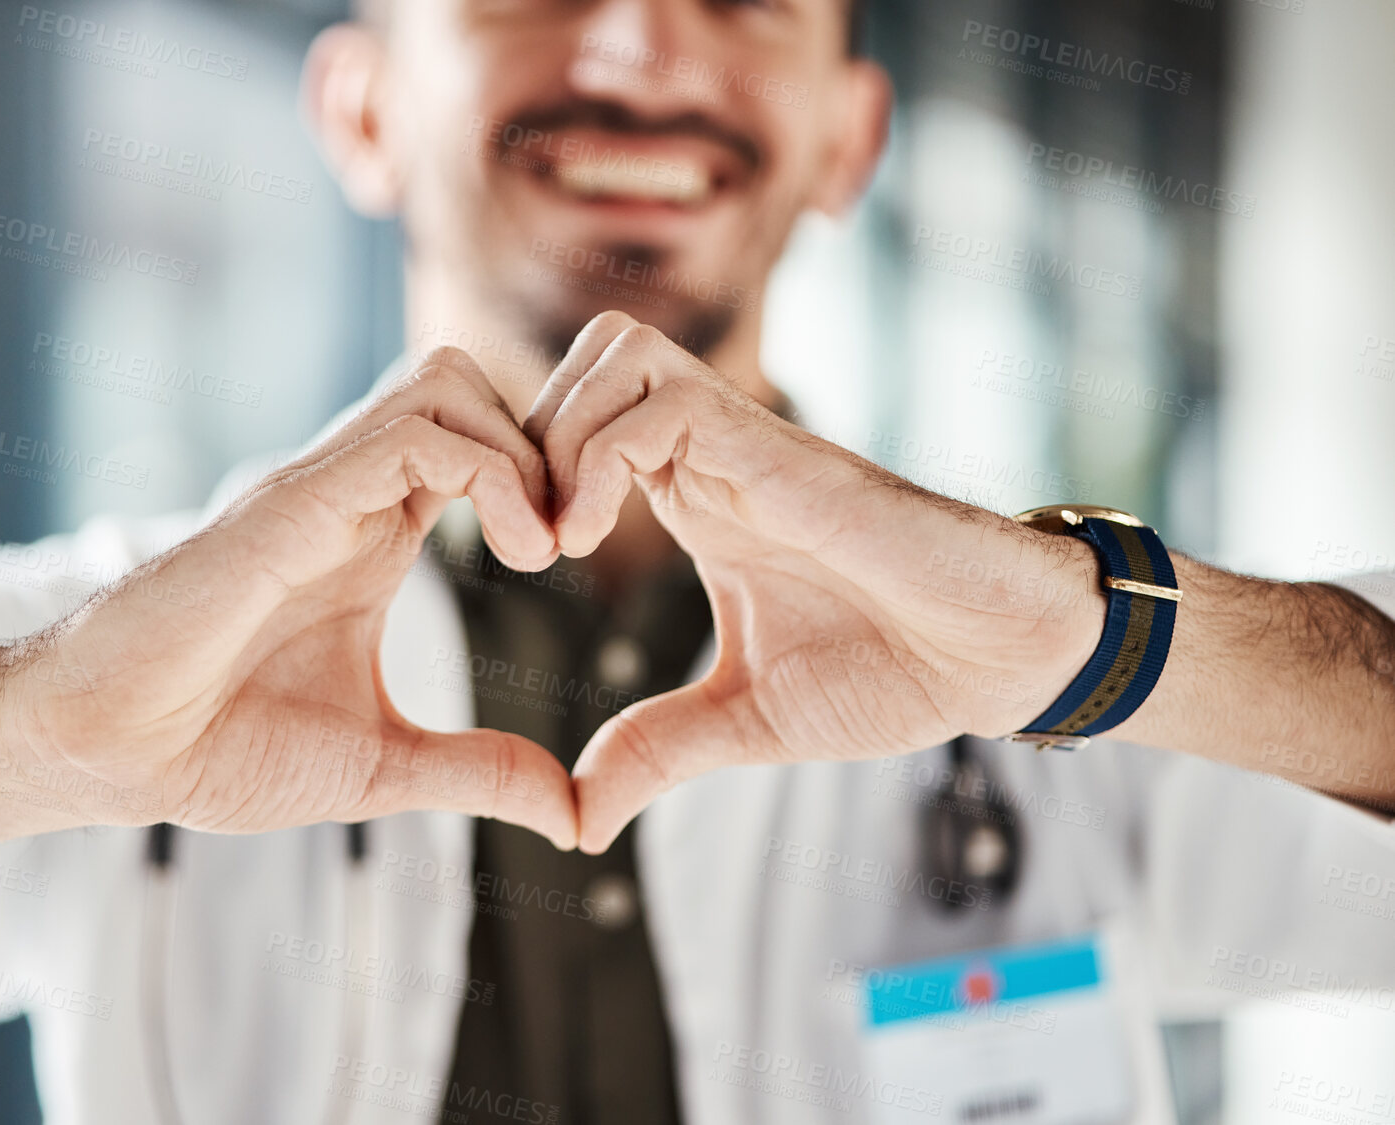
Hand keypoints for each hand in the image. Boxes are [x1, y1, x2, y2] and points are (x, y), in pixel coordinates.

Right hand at [0, 350, 576, 899]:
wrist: (102, 753)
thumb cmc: (214, 748)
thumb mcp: (380, 769)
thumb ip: (478, 774)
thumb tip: (572, 816)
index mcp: (369, 533)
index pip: (475, 442)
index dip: (540, 479)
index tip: (575, 559)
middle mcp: (346, 493)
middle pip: (465, 382)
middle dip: (543, 441)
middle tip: (571, 539)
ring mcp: (317, 488)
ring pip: (444, 380)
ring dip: (521, 449)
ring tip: (543, 549)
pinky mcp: (291, 503)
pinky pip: (413, 432)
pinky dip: (489, 471)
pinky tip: (514, 554)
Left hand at [524, 312, 1106, 851]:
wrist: (1003, 658)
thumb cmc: (896, 670)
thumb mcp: (745, 721)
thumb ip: (658, 750)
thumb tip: (580, 817)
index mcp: (700, 496)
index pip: (586, 418)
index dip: (530, 469)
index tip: (516, 559)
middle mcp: (715, 454)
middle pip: (589, 356)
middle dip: (529, 435)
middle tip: (523, 538)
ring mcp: (749, 446)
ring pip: (616, 352)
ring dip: (560, 436)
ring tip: (556, 539)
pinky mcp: (786, 455)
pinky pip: (667, 401)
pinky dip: (602, 456)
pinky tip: (592, 536)